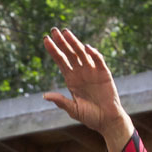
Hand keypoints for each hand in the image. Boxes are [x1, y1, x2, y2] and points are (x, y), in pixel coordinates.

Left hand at [42, 28, 133, 151]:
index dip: (53, 50)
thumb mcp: (73, 109)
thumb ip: (61, 101)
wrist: (107, 121)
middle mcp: (81, 72)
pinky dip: (93, 54)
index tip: (45, 40)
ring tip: (66, 33)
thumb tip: (45, 96)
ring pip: (82, 54)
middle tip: (53, 30)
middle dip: (62, 42)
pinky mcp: (104, 74)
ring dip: (74, 43)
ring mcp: (92, 72)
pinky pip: (98, 61)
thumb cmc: (90, 116)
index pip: (61, 61)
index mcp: (71, 79)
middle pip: (69, 54)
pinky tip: (86, 48)